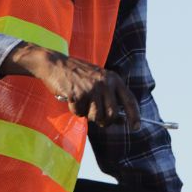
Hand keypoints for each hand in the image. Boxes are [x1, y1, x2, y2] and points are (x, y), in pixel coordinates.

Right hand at [1, 42, 139, 129]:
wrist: (55, 64)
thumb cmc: (79, 76)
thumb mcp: (99, 83)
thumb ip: (111, 99)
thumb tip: (122, 121)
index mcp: (114, 79)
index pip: (129, 100)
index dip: (134, 116)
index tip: (136, 128)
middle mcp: (106, 83)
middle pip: (111, 114)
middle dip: (104, 122)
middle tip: (96, 120)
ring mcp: (92, 88)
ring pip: (95, 116)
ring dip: (87, 114)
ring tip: (82, 103)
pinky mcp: (78, 94)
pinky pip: (79, 112)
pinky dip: (75, 109)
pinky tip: (71, 98)